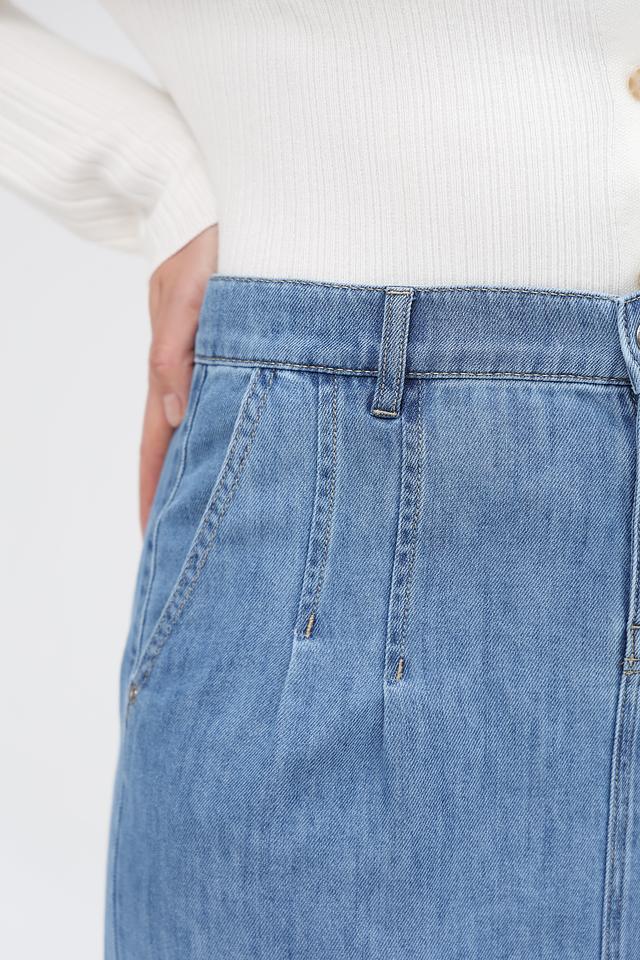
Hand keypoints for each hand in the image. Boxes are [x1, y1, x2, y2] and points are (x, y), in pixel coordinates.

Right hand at [140, 225, 217, 532]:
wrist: (216, 206)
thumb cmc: (200, 245)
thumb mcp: (183, 296)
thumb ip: (176, 353)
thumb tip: (176, 415)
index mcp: (169, 366)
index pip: (157, 443)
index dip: (154, 488)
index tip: (153, 534)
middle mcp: (189, 372)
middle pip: (179, 444)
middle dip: (178, 491)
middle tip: (186, 540)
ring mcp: (211, 362)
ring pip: (207, 426)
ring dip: (205, 465)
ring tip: (217, 509)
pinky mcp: (236, 349)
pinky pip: (230, 399)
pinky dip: (231, 430)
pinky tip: (245, 449)